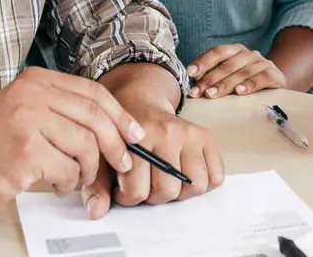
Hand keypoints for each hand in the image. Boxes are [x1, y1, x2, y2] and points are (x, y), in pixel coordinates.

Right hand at [0, 67, 143, 211]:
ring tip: (74, 178)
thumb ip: (64, 111)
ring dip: (87, 169)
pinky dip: (68, 182)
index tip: (134, 134)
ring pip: (85, 145)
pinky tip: (56, 184)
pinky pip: (67, 169)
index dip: (119, 115)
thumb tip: (118, 127)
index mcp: (35, 80)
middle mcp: (31, 94)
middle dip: (115, 144)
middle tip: (120, 163)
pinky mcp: (25, 150)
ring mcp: (27, 121)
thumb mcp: (28, 112)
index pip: (93, 92)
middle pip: (94, 116)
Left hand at [81, 104, 224, 216]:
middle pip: (168, 191)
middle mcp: (167, 133)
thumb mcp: (103, 154)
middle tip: (146, 183)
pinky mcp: (206, 137)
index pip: (137, 190)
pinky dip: (203, 182)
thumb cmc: (123, 133)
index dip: (128, 198)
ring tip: (166, 179)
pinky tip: (185, 174)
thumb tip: (96, 212)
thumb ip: (96, 185)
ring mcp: (190, 134)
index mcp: (138, 138)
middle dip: (154, 196)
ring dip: (180, 191)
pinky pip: (216, 176)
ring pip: (195, 186)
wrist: (139, 101)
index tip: (124, 188)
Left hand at [187, 44, 286, 97]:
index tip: (190, 72)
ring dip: (225, 84)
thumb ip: (213, 78)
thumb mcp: (230, 77)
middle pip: (227, 64)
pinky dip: (250, 85)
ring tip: (212, 94)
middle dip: (210, 79)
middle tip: (197, 91)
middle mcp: (249, 54)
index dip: (203, 61)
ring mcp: (263, 63)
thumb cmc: (246, 82)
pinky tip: (240, 92)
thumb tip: (192, 87)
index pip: (218, 52)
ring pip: (242, 72)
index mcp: (236, 51)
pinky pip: (262, 78)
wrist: (276, 85)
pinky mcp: (275, 75)